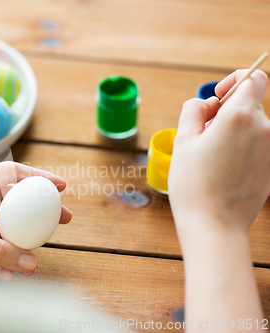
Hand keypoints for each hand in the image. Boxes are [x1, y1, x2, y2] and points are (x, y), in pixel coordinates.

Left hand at [0, 162, 71, 287]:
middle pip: (11, 201)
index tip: (59, 188)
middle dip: (36, 212)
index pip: (8, 173)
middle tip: (62, 220)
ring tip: (33, 260)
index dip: (36, 177)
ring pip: (2, 230)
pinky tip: (7, 275)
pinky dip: (0, 260)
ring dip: (18, 244)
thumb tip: (30, 261)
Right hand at [169, 69, 269, 236]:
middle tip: (202, 136)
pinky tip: (222, 171)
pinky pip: (257, 147)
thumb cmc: (193, 184)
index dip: (234, 81)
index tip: (218, 98)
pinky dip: (241, 149)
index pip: (254, 79)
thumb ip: (194, 110)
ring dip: (233, 132)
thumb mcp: (182, 141)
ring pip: (253, 127)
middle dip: (227, 112)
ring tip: (210, 157)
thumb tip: (208, 104)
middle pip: (250, 105)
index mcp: (240, 117)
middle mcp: (264, 129)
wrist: (214, 225)